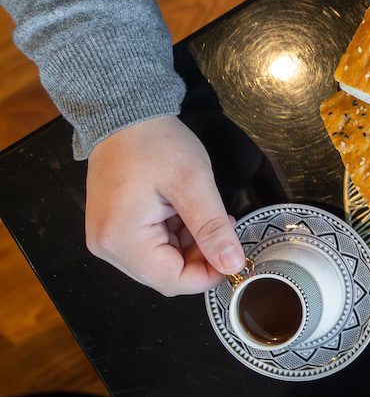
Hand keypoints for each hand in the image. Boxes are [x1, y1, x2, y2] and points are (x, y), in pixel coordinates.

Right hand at [86, 116, 244, 295]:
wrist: (124, 115)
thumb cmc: (156, 144)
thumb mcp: (193, 183)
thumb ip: (212, 228)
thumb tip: (232, 265)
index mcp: (121, 240)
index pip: (172, 282)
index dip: (208, 275)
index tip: (235, 255)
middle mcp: (107, 247)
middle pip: (165, 275)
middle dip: (200, 257)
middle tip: (222, 225)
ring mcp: (108, 238)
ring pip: (161, 262)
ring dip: (190, 244)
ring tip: (205, 212)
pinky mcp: (114, 228)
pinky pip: (151, 246)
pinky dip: (176, 235)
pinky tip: (187, 211)